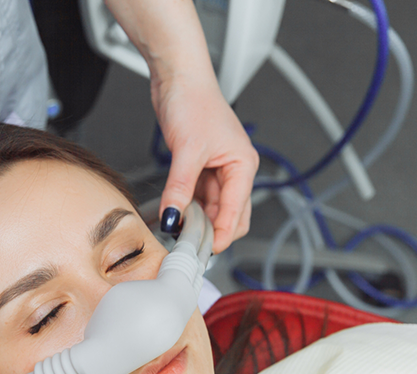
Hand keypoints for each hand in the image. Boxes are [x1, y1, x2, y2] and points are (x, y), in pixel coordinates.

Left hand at [153, 71, 258, 253]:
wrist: (178, 78)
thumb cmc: (194, 101)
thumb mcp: (187, 151)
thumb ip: (180, 188)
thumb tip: (173, 218)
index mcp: (243, 166)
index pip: (237, 213)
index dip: (222, 236)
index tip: (204, 253)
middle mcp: (234, 171)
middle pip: (230, 216)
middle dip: (211, 232)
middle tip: (189, 247)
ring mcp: (217, 171)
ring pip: (212, 209)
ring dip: (197, 221)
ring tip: (178, 231)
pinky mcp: (200, 169)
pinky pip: (198, 198)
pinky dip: (188, 208)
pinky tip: (175, 215)